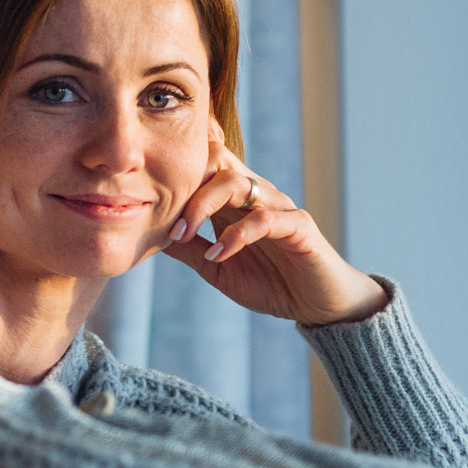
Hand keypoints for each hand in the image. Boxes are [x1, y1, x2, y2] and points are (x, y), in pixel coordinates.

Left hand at [159, 120, 386, 325]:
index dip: (177, 172)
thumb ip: (188, 247)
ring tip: (184, 235)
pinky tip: (219, 254)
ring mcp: (278, 206)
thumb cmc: (270, 283)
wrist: (319, 306)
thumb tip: (148, 233)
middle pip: (217, 160)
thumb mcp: (216, 268)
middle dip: (185, 184)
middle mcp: (256, 194)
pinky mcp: (298, 225)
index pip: (207, 161)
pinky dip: (236, 235)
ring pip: (236, 183)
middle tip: (166, 221)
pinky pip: (263, 219)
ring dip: (202, 208)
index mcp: (236, 199)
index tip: (148, 203)